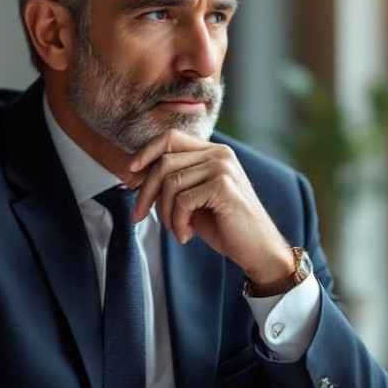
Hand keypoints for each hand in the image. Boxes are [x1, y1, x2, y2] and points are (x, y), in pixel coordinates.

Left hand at [128, 130, 293, 283]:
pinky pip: (182, 201)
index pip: (170, 138)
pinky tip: (186, 235)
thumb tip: (136, 175)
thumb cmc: (226, 226)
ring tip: (176, 230)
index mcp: (214, 152)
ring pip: (170, 183)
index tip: (130, 175)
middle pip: (164, 162)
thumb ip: (175, 182)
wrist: (258, 249)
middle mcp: (220, 154)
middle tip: (138, 215)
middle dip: (145, 192)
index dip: (145, 153)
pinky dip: (178, 223)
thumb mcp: (196, 199)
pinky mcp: (223, 186)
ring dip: (165, 213)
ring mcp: (223, 168)